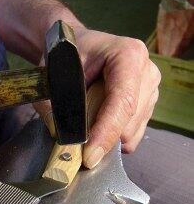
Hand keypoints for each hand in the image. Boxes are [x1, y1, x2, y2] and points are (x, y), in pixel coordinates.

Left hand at [35, 27, 160, 168]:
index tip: (89, 156)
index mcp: (127, 55)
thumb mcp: (53, 76)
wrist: (77, 47)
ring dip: (107, 136)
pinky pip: (133, 135)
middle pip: (129, 122)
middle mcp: (146, 71)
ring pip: (131, 133)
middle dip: (102, 136)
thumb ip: (55, 108)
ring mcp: (151, 89)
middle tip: (77, 134)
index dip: (106, 132)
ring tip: (88, 117)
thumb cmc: (65, 57)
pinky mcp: (148, 105)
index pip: (122, 101)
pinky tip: (99, 122)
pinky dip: (113, 136)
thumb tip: (66, 144)